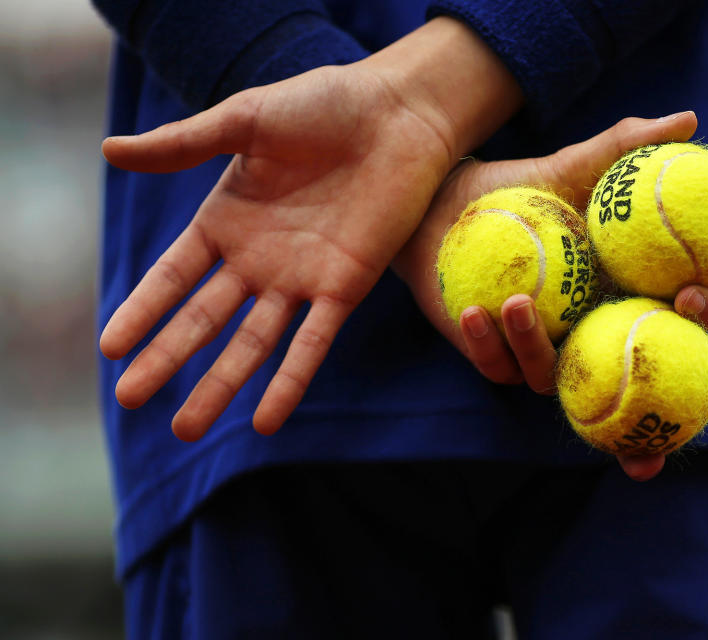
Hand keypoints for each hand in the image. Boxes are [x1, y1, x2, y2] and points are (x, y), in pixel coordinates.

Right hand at [99, 18, 522, 441]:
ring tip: (187, 427)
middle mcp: (258, 259)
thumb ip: (184, 144)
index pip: (173, 277)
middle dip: (168, 359)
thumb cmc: (323, 106)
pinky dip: (290, 380)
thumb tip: (108, 151)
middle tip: (129, 401)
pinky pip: (313, 342)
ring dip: (220, 384)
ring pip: (253, 343)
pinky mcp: (345, 287)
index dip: (143, 311)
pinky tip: (265, 421)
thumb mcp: (245, 121)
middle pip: (204, 320)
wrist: (396, 114)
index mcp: (228, 221)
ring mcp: (300, 278)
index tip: (111, 348)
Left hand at [393, 112, 707, 481]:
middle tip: (625, 330)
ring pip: (549, 373)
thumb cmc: (521, 187)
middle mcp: (586, 327)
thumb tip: (688, 120)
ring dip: (535, 346)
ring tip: (517, 302)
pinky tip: (473, 313)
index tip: (692, 294)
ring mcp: (540, 347)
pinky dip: (486, 343)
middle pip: (624, 364)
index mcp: (618, 290)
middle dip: (636, 366)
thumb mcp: (571, 164)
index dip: (696, 311)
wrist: (447, 204)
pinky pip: (496, 364)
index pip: (673, 311)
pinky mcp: (493, 355)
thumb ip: (625, 148)